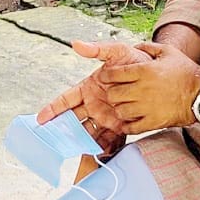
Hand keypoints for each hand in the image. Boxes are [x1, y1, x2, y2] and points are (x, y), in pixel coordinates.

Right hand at [36, 41, 154, 154]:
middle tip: (51, 141)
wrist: (159, 75)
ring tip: (71, 153)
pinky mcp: (119, 127)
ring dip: (80, 143)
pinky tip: (96, 156)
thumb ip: (97, 49)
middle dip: (62, 131)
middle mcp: (93, 106)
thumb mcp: (117, 52)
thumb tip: (76, 43)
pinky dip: (102, 148)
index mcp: (88, 89)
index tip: (40, 119)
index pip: (65, 101)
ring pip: (87, 133)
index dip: (52, 109)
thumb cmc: (134, 62)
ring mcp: (105, 118)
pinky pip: (108, 140)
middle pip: (73, 121)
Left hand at [95, 42, 199, 133]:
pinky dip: (127, 125)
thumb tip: (134, 46)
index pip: (113, 74)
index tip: (106, 77)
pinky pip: (132, 127)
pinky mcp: (154, 122)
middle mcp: (143, 89)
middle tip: (115, 92)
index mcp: (144, 71)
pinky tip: (129, 120)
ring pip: (120, 111)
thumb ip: (148, 47)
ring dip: (119, 108)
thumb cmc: (186, 71)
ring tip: (124, 105)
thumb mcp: (168, 52)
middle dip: (111, 92)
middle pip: (113, 94)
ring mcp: (148, 107)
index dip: (105, 75)